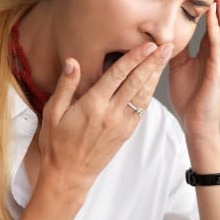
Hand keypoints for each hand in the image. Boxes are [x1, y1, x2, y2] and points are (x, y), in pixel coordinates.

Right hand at [38, 41, 172, 195]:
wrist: (69, 175)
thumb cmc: (56, 143)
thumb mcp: (52, 112)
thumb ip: (66, 86)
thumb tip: (73, 62)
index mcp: (93, 105)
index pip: (118, 75)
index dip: (135, 57)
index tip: (148, 44)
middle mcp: (111, 113)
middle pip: (137, 82)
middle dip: (153, 62)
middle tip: (167, 45)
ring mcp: (121, 124)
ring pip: (143, 95)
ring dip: (156, 75)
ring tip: (166, 58)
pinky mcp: (126, 133)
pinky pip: (141, 109)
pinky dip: (150, 92)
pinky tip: (154, 81)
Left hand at [168, 0, 219, 144]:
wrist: (196, 124)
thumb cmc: (189, 96)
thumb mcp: (177, 64)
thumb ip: (175, 45)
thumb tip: (164, 28)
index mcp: (210, 48)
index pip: (214, 16)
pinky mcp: (219, 73)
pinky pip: (218, 48)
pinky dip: (216, 31)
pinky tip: (214, 18)